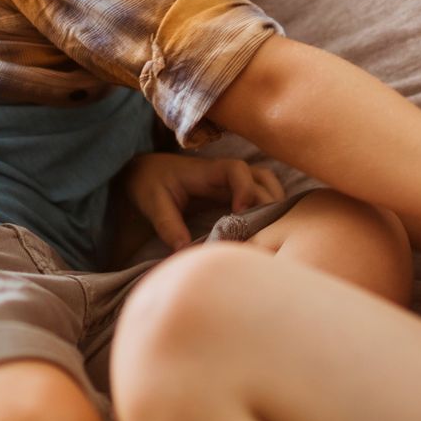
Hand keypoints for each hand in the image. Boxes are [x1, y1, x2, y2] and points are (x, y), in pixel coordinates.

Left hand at [122, 154, 282, 250]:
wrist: (146, 173)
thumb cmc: (149, 184)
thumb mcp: (153, 203)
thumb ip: (167, 224)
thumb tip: (184, 250)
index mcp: (207, 171)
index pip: (236, 170)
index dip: (244, 188)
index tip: (239, 211)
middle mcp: (225, 173)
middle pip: (262, 177)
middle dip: (269, 201)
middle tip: (265, 230)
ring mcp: (232, 181)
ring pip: (266, 183)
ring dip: (274, 202)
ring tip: (271, 230)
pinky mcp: (233, 191)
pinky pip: (260, 193)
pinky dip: (269, 206)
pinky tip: (264, 229)